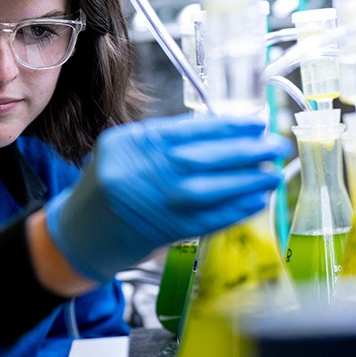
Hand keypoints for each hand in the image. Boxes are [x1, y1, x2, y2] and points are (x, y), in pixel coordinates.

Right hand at [44, 114, 291, 281]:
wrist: (78, 233)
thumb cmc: (106, 185)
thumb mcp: (125, 149)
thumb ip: (165, 139)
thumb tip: (223, 133)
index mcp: (131, 142)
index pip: (188, 129)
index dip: (227, 126)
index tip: (256, 124)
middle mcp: (141, 171)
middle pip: (203, 157)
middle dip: (246, 151)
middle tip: (277, 145)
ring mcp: (152, 203)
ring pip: (209, 189)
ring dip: (247, 181)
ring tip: (274, 173)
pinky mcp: (164, 231)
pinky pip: (206, 219)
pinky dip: (234, 210)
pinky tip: (256, 201)